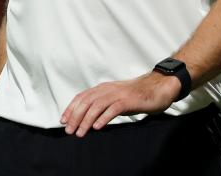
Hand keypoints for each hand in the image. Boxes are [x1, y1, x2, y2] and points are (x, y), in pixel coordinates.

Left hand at [60, 72, 180, 136]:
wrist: (157, 88)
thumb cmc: (136, 96)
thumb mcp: (115, 99)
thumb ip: (103, 105)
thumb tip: (87, 118)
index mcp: (103, 88)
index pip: (82, 97)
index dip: (71, 108)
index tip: (63, 121)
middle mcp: (108, 89)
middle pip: (86, 102)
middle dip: (75, 116)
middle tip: (69, 130)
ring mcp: (118, 94)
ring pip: (96, 106)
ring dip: (86, 120)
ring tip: (80, 132)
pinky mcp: (128, 100)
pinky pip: (113, 109)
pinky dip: (103, 118)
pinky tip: (97, 127)